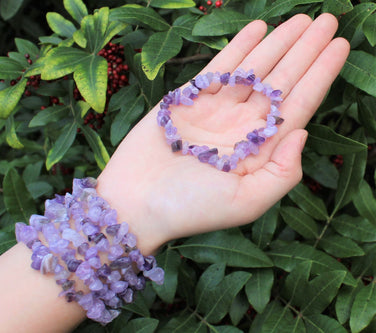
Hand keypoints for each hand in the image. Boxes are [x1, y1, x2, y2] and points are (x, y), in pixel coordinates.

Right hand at [97, 13, 349, 253]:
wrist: (135, 202)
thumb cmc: (189, 208)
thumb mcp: (246, 202)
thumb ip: (282, 173)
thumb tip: (302, 134)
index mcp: (258, 150)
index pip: (296, 107)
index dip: (320, 76)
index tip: (339, 47)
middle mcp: (240, 127)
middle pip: (280, 82)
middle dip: (304, 52)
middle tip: (326, 22)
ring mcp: (215, 111)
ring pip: (253, 70)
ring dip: (277, 44)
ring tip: (301, 20)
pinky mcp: (188, 99)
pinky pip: (218, 68)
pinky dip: (237, 48)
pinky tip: (257, 29)